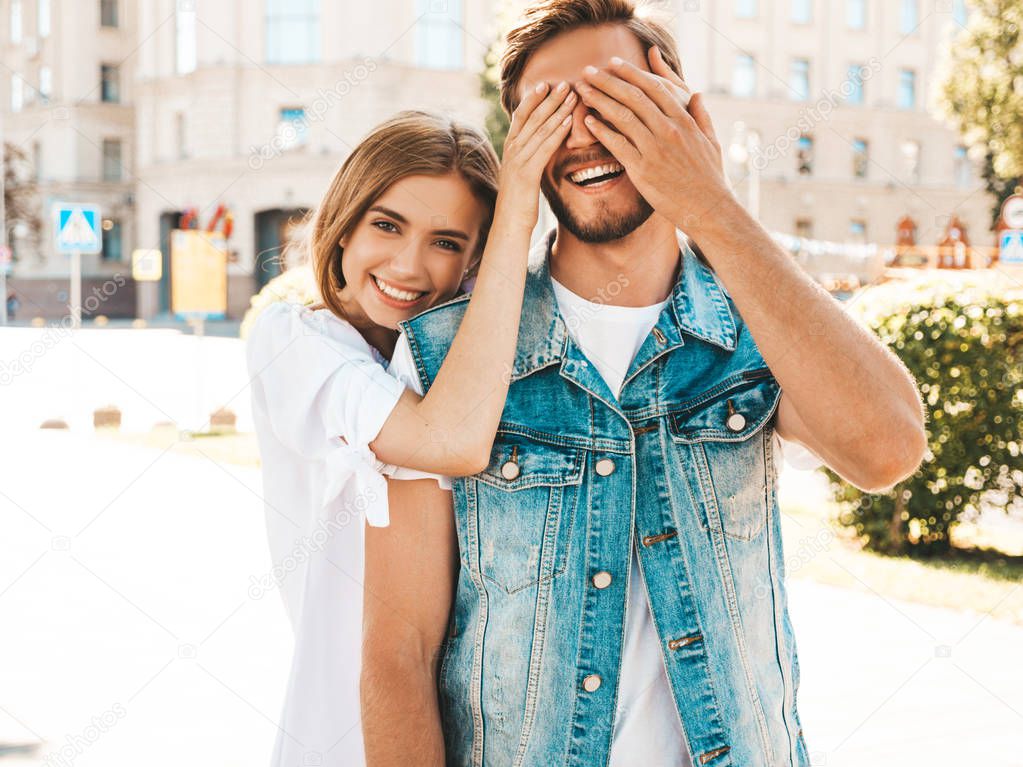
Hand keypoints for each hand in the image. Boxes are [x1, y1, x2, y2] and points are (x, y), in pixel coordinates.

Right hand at [496, 81, 575, 227]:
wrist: (509, 224)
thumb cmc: (519, 201)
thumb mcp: (522, 174)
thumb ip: (528, 157)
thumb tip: (539, 146)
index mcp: (510, 148)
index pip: (520, 116)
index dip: (533, 99)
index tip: (545, 84)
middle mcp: (512, 150)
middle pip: (531, 117)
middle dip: (548, 99)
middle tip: (564, 83)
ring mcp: (518, 161)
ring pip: (539, 129)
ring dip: (557, 110)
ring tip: (571, 95)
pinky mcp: (527, 173)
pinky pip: (544, 148)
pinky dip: (557, 132)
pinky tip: (569, 121)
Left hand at [576, 47, 729, 232]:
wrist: (708, 208)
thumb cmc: (710, 176)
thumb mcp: (712, 140)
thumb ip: (701, 115)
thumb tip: (697, 94)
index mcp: (684, 120)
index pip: (654, 87)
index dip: (631, 72)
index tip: (614, 62)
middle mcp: (669, 131)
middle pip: (634, 97)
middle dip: (608, 80)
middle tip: (588, 70)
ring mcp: (655, 150)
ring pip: (622, 117)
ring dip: (599, 101)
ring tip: (583, 91)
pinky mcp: (643, 170)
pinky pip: (617, 145)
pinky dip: (601, 131)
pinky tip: (588, 121)